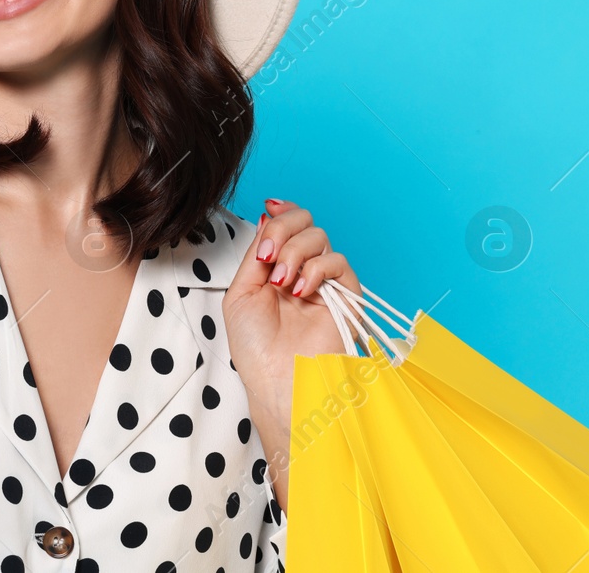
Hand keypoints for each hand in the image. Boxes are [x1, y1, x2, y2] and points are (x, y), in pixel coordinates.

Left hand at [222, 199, 360, 510]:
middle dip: (284, 231)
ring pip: (319, 238)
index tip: (269, 209)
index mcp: (276, 267)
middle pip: (305, 222)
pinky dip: (316, 269)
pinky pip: (338, 262)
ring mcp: (324, 283)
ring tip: (282, 283)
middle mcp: (301, 270)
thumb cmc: (255, 345)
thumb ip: (257, 253)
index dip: (281, 212)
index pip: (286, 224)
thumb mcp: (242, 291)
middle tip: (269, 258)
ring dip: (294, 254)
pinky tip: (301, 291)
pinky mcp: (346, 297)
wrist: (276, 378)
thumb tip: (267, 214)